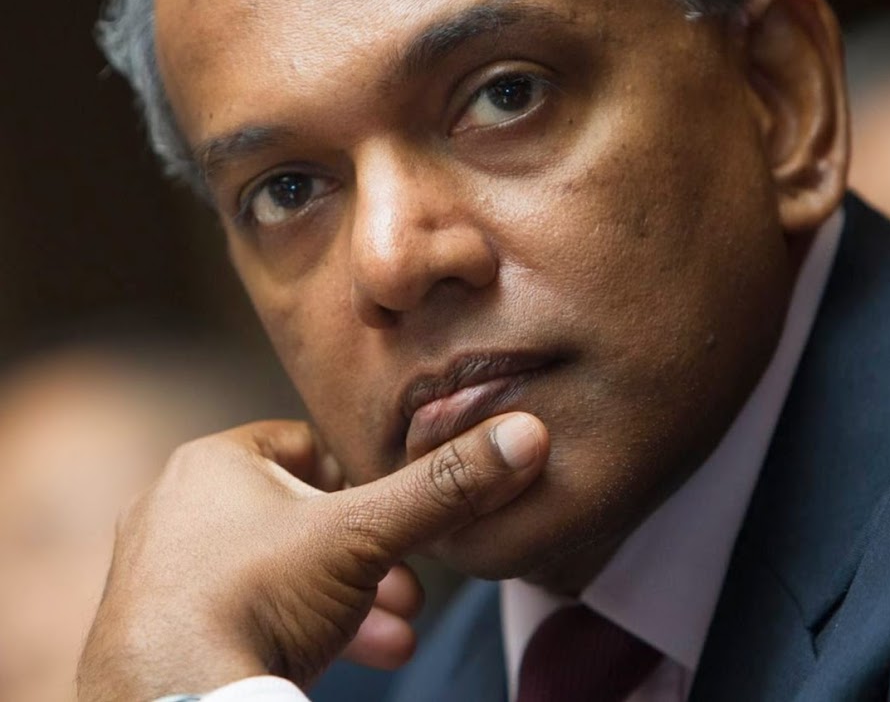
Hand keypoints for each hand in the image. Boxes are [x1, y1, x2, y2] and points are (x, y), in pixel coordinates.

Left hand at [76, 414, 547, 700]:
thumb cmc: (254, 599)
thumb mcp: (363, 536)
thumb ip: (442, 488)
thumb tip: (525, 435)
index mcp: (215, 462)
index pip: (307, 446)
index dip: (361, 480)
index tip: (395, 515)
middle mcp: (180, 508)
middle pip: (301, 517)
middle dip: (365, 556)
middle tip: (409, 586)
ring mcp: (167, 574)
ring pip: (279, 571)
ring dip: (344, 599)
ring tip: (394, 629)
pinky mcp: (164, 629)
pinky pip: (247, 612)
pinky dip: (300, 628)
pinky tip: (347, 655)